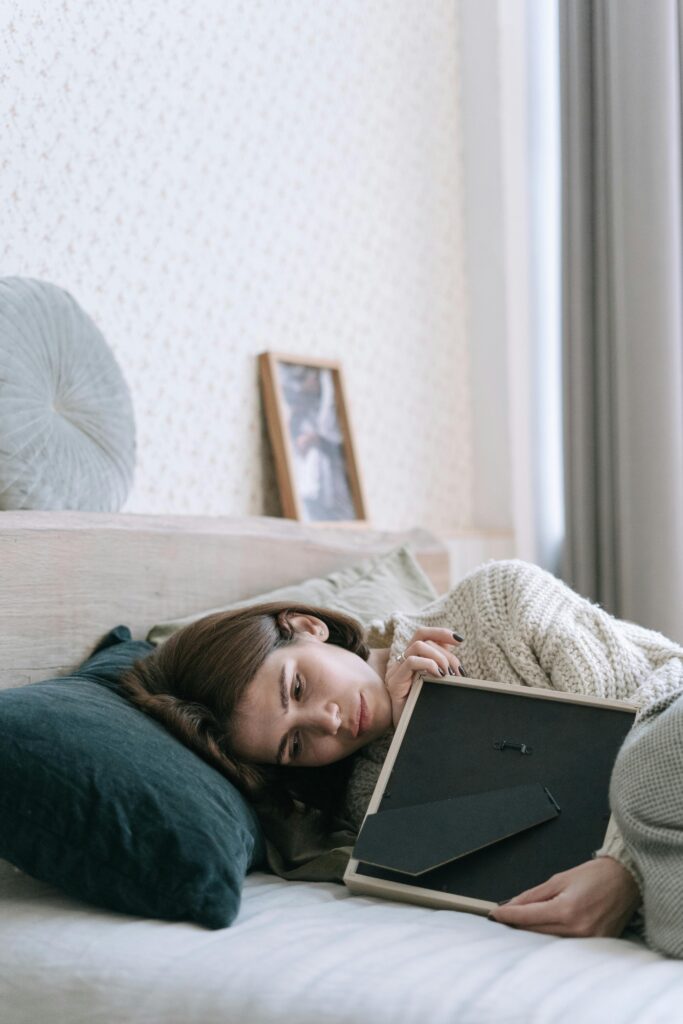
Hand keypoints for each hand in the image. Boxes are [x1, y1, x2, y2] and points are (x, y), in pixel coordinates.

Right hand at [385, 628, 464, 727]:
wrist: (412, 734)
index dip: (440, 633)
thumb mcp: (438, 685)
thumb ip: (443, 669)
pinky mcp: (394, 682)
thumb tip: (456, 657)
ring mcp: (396, 671)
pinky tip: (438, 675)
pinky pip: (411, 662)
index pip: (423, 635)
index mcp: (412, 660)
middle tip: (457, 672)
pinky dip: (428, 664)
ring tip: (448, 673)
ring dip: (438, 656)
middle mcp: (401, 662)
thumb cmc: (426, 710)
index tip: (459, 640)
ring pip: (417, 646)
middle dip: (445, 652)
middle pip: (422, 639)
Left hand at [488, 856, 640, 937]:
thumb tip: (512, 904)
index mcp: (566, 909)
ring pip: (549, 940)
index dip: (508, 915)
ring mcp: (587, 940)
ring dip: (532, 932)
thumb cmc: (595, 875)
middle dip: (517, 924)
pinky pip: (565, 943)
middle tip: (502, 918)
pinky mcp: (595, 945)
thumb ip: (534, 895)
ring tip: (519, 923)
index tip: (494, 914)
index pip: (528, 916)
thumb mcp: (559, 879)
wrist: (626, 881)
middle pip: (536, 931)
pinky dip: (551, 936)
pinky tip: (542, 929)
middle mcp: (577, 929)